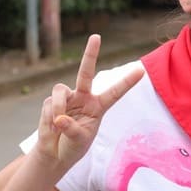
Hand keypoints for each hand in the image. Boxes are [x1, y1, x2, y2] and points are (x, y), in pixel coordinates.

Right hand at [34, 34, 143, 169]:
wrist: (54, 154)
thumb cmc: (73, 146)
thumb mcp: (79, 140)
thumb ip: (72, 129)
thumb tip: (59, 118)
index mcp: (99, 106)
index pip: (115, 92)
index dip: (127, 82)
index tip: (141, 70)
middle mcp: (84, 97)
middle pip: (86, 72)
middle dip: (90, 54)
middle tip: (96, 37)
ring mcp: (67, 98)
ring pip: (60, 90)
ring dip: (59, 107)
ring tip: (58, 124)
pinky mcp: (51, 102)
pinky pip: (49, 105)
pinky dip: (49, 118)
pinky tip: (51, 128)